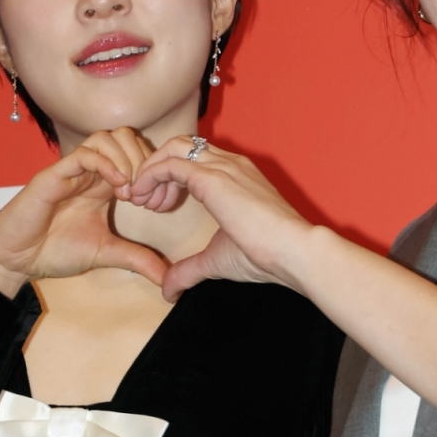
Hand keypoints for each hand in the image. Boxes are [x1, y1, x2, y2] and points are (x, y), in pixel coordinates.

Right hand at [0, 127, 180, 297]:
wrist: (17, 258)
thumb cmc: (56, 250)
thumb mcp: (107, 254)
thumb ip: (138, 260)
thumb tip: (168, 280)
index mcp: (104, 183)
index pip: (137, 154)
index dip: (154, 172)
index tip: (157, 203)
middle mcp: (90, 171)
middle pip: (125, 136)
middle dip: (144, 160)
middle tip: (146, 194)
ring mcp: (72, 169)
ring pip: (106, 138)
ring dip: (127, 160)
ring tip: (130, 192)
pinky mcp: (54, 175)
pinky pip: (84, 154)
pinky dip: (106, 164)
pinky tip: (118, 187)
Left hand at [126, 138, 311, 299]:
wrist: (293, 251)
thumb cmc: (266, 255)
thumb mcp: (218, 260)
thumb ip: (190, 270)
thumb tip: (168, 291)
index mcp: (236, 176)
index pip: (195, 159)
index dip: (169, 178)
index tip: (160, 206)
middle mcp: (229, 163)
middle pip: (180, 145)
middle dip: (156, 168)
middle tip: (146, 202)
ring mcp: (222, 166)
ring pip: (173, 148)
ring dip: (150, 171)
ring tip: (143, 201)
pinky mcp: (212, 177)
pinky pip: (169, 164)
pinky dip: (150, 176)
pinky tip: (144, 198)